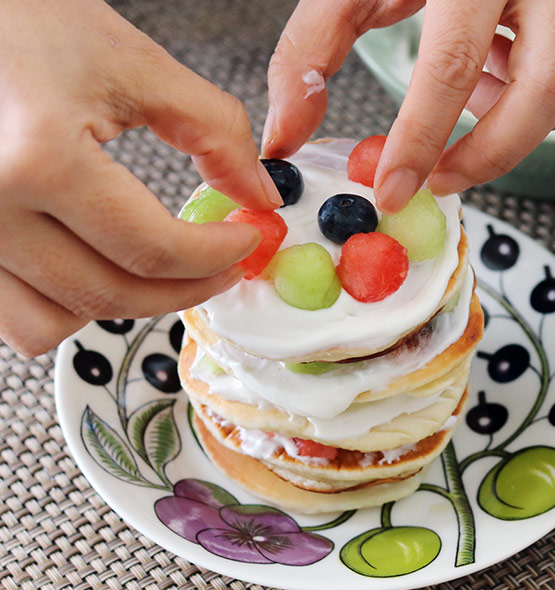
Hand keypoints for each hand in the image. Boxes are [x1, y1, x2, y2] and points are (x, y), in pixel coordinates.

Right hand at [0, 0, 282, 356]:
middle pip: (110, 297)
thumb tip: (258, 195)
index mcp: (39, 160)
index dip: (217, 255)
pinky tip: (95, 262)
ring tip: (155, 267)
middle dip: (184, 289)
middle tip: (220, 266)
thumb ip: (213, 130)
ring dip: (116, 306)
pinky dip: (63, 304)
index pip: (153, 250)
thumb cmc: (28, 24)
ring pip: (51, 324)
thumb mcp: (133, 64)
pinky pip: (12, 315)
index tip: (245, 241)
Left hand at [262, 0, 554, 212]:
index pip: (453, 64)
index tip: (391, 189)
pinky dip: (535, 101)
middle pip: (546, 91)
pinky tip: (498, 75)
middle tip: (439, 179)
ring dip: (516, 125)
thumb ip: (310, 52)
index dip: (421, 139)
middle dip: (488, 155)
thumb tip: (285, 136)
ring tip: (471, 104)